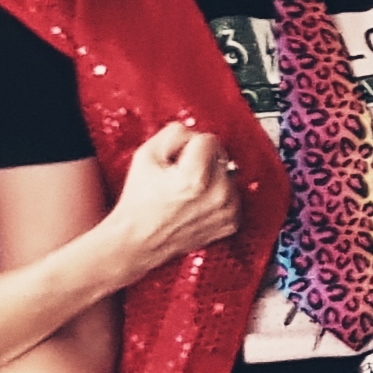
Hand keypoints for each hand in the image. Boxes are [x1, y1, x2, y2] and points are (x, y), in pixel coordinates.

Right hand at [101, 122, 240, 276]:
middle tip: (179, 176)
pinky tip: (197, 202)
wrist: (139, 239)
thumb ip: (174, 133)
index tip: (178, 158)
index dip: (189, 144)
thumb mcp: (146, 155)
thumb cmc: (140, 201)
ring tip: (188, 191)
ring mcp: (227, 211)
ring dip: (212, 177)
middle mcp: (218, 194)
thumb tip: (194, 132)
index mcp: (196, 177)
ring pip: (228, 174)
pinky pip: (232, 195)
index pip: (209, 139)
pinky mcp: (232, 223)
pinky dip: (217, 195)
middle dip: (201, 160)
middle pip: (220, 155)